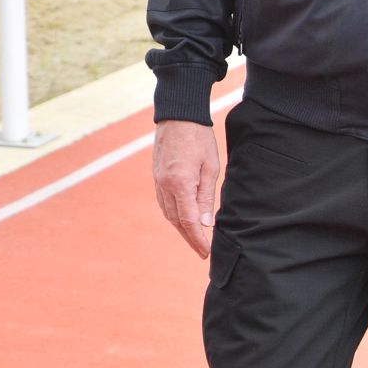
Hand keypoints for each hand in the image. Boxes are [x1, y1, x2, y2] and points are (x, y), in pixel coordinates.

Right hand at [152, 120, 220, 258]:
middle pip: (176, 221)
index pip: (189, 221)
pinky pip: (163, 202)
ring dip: (180, 227)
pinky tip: (182, 217)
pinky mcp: (156, 176)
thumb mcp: (210, 168)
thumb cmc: (199, 138)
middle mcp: (165, 185)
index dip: (198, 240)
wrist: (178, 115)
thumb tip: (205, 224)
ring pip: (168, 213)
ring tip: (194, 237)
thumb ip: (206, 197)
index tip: (207, 253)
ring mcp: (158, 181)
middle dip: (189, 238)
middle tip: (202, 250)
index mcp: (180, 184)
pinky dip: (173, 214)